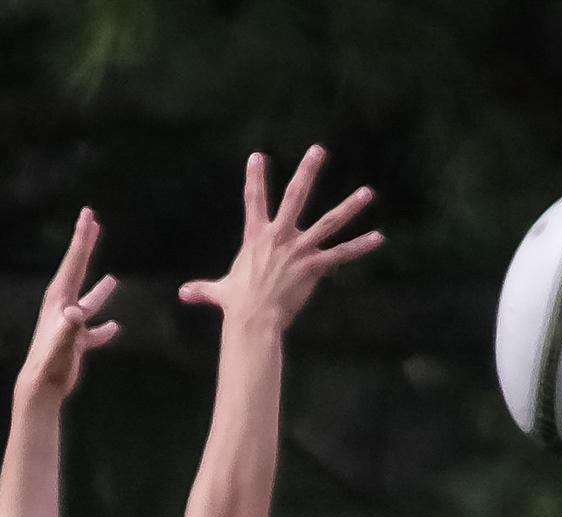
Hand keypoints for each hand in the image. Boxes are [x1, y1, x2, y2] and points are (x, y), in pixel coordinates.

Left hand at [18, 208, 119, 405]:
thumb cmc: (51, 364)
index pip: (74, 260)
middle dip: (85, 245)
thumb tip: (77, 313)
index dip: (82, 236)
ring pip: (88, 301)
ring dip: (99, 291)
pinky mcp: (74, 342)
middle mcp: (63, 307)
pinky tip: (114, 328)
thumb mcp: (62, 343)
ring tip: (112, 280)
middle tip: (91, 222)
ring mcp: (69, 324)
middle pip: (78, 269)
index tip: (88, 213)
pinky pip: (93, 331)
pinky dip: (103, 329)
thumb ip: (70, 327)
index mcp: (59, 299)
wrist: (41, 387)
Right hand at [179, 147, 381, 336]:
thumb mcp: (219, 291)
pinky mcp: (314, 267)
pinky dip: (360, 246)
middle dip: (307, 172)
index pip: (254, 200)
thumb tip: (183, 294)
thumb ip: (203, 288)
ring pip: (328, 222)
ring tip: (367, 192)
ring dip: (349, 207)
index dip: (255, 177)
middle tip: (318, 150)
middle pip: (295, 197)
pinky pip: (341, 254)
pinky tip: (378, 237)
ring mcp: (299, 250)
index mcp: (257, 237)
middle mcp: (280, 237)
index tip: (258, 156)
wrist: (254, 320)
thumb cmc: (237, 305)